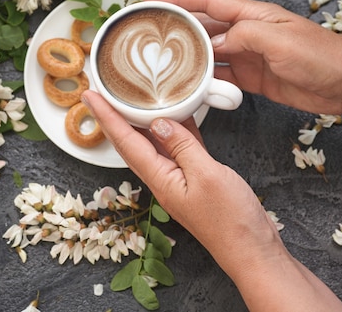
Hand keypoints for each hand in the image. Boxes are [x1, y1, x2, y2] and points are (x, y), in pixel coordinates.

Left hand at [81, 91, 277, 272]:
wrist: (251, 249)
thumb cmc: (231, 220)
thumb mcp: (206, 175)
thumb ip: (182, 146)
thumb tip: (159, 123)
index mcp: (160, 179)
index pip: (125, 141)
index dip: (106, 116)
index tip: (90, 96)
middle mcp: (163, 179)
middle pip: (131, 142)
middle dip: (113, 117)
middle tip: (101, 93)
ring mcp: (178, 180)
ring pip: (153, 144)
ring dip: (140, 121)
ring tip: (130, 100)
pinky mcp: (195, 180)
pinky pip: (177, 148)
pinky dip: (173, 130)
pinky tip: (177, 115)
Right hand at [144, 0, 341, 115]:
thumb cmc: (323, 57)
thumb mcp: (281, 41)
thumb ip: (245, 36)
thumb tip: (215, 44)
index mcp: (255, 15)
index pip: (209, 2)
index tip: (153, 0)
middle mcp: (248, 32)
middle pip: (205, 27)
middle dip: (178, 27)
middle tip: (149, 32)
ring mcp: (250, 56)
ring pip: (210, 54)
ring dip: (188, 58)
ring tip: (162, 63)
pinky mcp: (253, 79)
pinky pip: (222, 78)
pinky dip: (206, 82)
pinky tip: (191, 87)